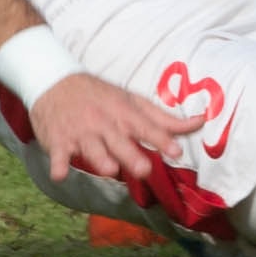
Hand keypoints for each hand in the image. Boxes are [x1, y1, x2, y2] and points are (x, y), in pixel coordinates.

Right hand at [26, 73, 208, 183]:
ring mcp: (81, 132)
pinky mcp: (58, 141)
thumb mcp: (132, 101)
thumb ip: (164, 119)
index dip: (162, 140)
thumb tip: (199, 123)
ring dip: (100, 159)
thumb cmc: (102, 96)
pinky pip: (58, 154)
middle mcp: (104, 123)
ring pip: (92, 148)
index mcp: (124, 113)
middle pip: (120, 141)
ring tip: (110, 170)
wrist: (56, 83)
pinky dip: (58, 164)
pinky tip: (59, 174)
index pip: (146, 128)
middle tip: (145, 170)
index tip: (176, 152)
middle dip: (131, 155)